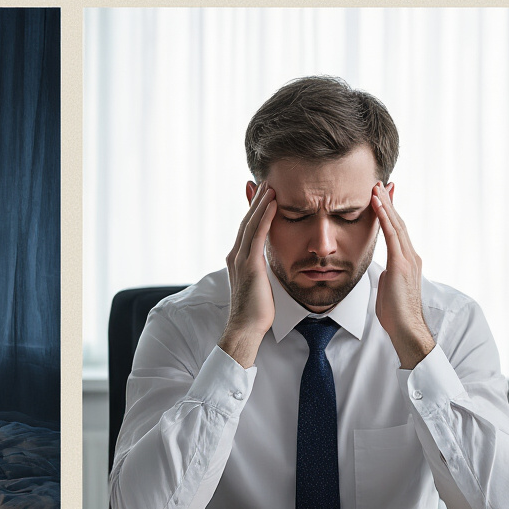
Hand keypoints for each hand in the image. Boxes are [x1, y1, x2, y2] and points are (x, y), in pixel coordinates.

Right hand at [218, 181, 276, 367]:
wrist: (245, 328)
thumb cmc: (255, 312)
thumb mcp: (259, 285)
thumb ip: (260, 270)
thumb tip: (266, 265)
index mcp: (238, 259)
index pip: (247, 228)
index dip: (254, 210)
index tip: (263, 194)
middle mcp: (236, 255)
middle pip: (246, 221)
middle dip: (256, 200)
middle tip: (266, 180)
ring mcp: (240, 259)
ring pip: (250, 224)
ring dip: (261, 203)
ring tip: (271, 185)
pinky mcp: (249, 265)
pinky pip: (257, 235)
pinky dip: (264, 217)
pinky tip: (273, 203)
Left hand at [371, 182, 434, 368]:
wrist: (406, 328)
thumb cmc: (395, 313)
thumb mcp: (389, 287)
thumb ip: (388, 274)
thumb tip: (384, 270)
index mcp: (407, 261)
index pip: (397, 231)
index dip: (391, 213)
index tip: (383, 197)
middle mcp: (411, 256)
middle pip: (398, 223)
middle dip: (388, 202)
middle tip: (380, 183)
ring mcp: (408, 259)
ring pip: (396, 225)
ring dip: (385, 205)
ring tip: (376, 187)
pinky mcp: (401, 265)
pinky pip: (392, 236)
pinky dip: (385, 218)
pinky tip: (377, 205)